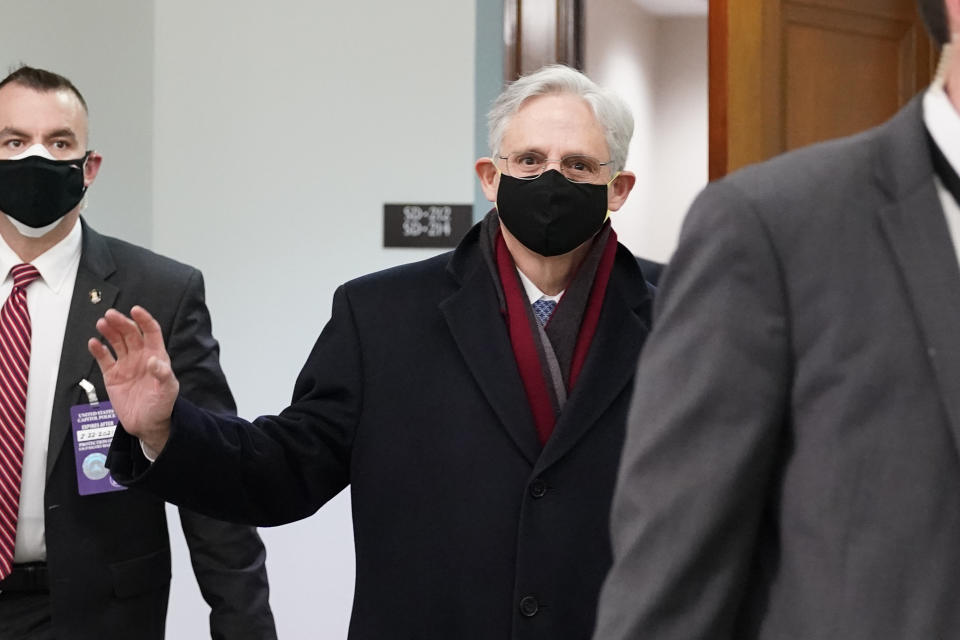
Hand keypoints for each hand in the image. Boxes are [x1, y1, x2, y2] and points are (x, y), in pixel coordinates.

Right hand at [88, 306, 179, 453]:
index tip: (135, 310)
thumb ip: (163, 374)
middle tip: (110, 315)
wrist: (147, 424)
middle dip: (121, 323)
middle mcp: (140, 357)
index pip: (151, 332)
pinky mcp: (112, 375)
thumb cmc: (162, 406)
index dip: (144, 320)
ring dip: (109, 331)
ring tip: (102, 323)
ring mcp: (126, 365)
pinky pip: (104, 358)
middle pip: (130, 334)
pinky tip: (93, 343)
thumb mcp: (168, 390)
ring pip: (116, 342)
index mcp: (156, 356)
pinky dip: (98, 350)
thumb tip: (153, 360)